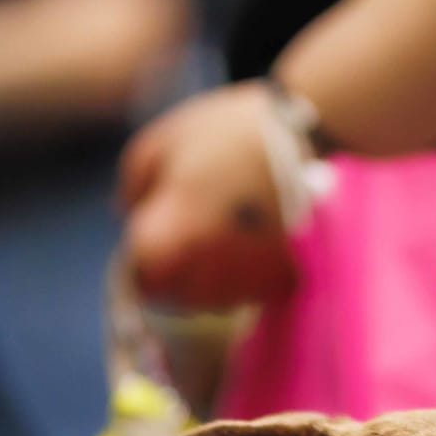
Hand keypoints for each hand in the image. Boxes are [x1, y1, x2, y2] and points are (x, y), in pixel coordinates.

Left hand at [119, 82, 299, 309]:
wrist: (308, 133)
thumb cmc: (227, 133)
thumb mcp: (162, 142)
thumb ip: (133, 185)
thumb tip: (128, 214)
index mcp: (163, 242)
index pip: (141, 282)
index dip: (145, 263)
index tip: (158, 240)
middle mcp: (201, 276)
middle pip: (178, 297)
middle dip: (179, 273)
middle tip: (195, 234)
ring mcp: (244, 284)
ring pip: (216, 302)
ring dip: (213, 278)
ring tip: (228, 233)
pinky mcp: (282, 283)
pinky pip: (254, 293)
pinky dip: (249, 275)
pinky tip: (257, 238)